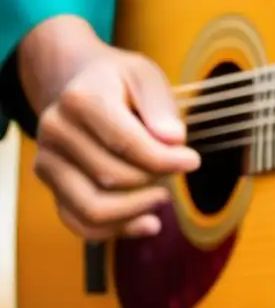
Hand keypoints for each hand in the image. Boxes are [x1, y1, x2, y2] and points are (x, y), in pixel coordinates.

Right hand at [24, 26, 198, 239]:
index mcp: (80, 100)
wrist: (80, 85)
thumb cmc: (120, 83)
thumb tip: (172, 139)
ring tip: (163, 197)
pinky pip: (79, 223)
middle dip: (154, 179)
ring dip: (137, 209)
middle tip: (175, 169)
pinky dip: (117, 230)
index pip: (126, 143)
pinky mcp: (50, 186)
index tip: (192, 161)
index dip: (164, 159)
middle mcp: (55, 131)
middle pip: (113, 177)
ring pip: (93, 208)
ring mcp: (48, 162)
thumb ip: (161, 106)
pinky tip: (148, 222)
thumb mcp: (146, 77)